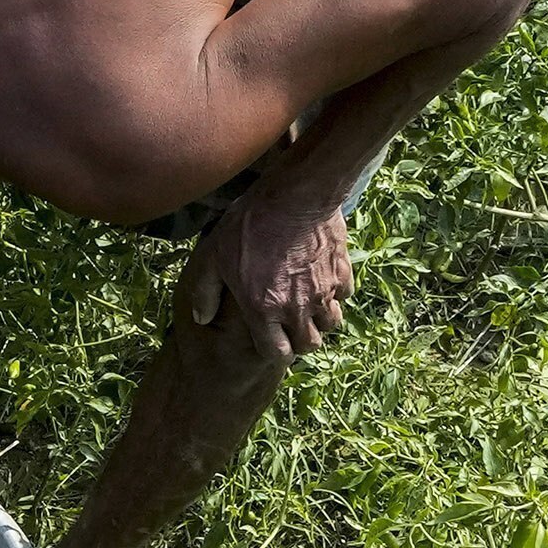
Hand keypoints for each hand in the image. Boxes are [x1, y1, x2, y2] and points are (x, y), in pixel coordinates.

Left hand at [183, 192, 355, 360]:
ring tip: (309, 303)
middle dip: (300, 339)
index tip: (272, 338)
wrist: (295, 194)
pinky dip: (335, 291)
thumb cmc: (250, 225)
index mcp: (263, 310)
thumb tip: (202, 318)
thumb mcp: (213, 255)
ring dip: (321, 318)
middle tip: (292, 323)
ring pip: (331, 323)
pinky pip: (344, 295)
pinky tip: (322, 277)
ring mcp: (324, 292)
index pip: (277, 354)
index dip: (275, 349)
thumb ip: (205, 291)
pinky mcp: (342, 272)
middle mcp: (296, 308)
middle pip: (309, 345)